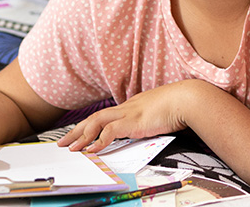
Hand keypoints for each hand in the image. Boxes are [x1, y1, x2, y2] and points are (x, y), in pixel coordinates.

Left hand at [57, 81, 207, 153]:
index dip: (89, 126)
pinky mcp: (133, 122)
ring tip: (71, 149)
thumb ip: (151, 119)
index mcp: (131, 106)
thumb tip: (150, 126)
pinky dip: (99, 141)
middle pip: (94, 118)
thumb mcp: (160, 113)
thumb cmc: (179, 106)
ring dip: (81, 136)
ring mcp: (128, 113)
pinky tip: (92, 151)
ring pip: (96, 123)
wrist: (187, 99)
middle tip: (63, 143)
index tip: (79, 135)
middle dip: (77, 131)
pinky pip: (109, 132)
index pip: (104, 116)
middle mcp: (125, 108)